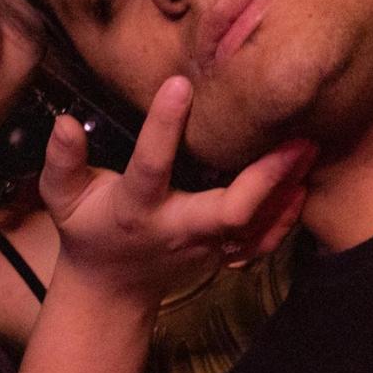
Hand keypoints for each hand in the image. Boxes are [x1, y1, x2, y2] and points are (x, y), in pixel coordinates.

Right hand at [38, 76, 313, 302]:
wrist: (114, 288)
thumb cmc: (90, 231)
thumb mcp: (63, 198)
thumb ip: (62, 162)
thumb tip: (64, 122)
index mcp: (136, 210)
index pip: (150, 167)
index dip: (163, 128)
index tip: (179, 84)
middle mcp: (178, 230)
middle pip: (230, 211)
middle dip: (265, 177)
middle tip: (296, 136)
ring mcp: (207, 248)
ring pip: (257, 227)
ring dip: (286, 191)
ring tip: (310, 149)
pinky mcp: (225, 257)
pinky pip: (263, 243)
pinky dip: (286, 218)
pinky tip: (303, 185)